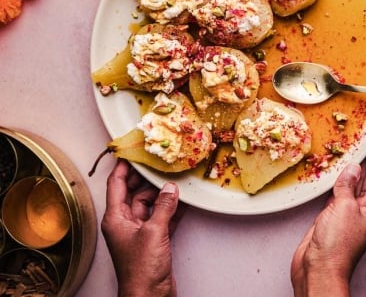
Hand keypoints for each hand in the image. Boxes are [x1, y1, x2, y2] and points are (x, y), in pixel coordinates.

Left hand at [101, 159, 185, 296]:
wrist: (149, 295)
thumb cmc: (141, 268)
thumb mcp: (154, 232)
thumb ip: (164, 207)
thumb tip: (171, 188)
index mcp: (115, 218)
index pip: (117, 184)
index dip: (124, 166)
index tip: (131, 151)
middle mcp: (125, 222)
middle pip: (135, 192)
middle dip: (148, 178)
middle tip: (161, 162)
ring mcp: (139, 231)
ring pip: (151, 204)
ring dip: (163, 194)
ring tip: (176, 180)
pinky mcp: (154, 240)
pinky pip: (162, 217)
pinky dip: (171, 209)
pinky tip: (182, 200)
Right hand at [291, 125, 365, 296]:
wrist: (318, 269)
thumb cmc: (337, 248)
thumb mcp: (344, 209)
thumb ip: (348, 185)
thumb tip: (352, 167)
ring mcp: (352, 210)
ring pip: (357, 179)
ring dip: (356, 161)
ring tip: (356, 140)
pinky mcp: (335, 214)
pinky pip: (341, 189)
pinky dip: (340, 175)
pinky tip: (338, 165)